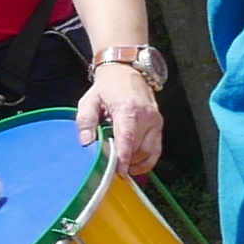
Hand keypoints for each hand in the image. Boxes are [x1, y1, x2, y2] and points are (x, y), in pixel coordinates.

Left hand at [83, 62, 164, 179]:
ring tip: (120, 166)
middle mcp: (146, 116)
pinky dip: (147, 161)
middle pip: (139, 148)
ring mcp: (155, 121)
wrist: (125, 72)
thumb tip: (86, 142)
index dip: (124, 157)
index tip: (119, 171)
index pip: (128, 138)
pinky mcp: (158, 124)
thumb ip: (85, 121)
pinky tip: (134, 165)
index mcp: (128, 109)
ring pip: (149, 151)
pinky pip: (156, 149)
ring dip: (135, 162)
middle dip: (126, 161)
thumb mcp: (89, 100)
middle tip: (111, 168)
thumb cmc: (107, 87)